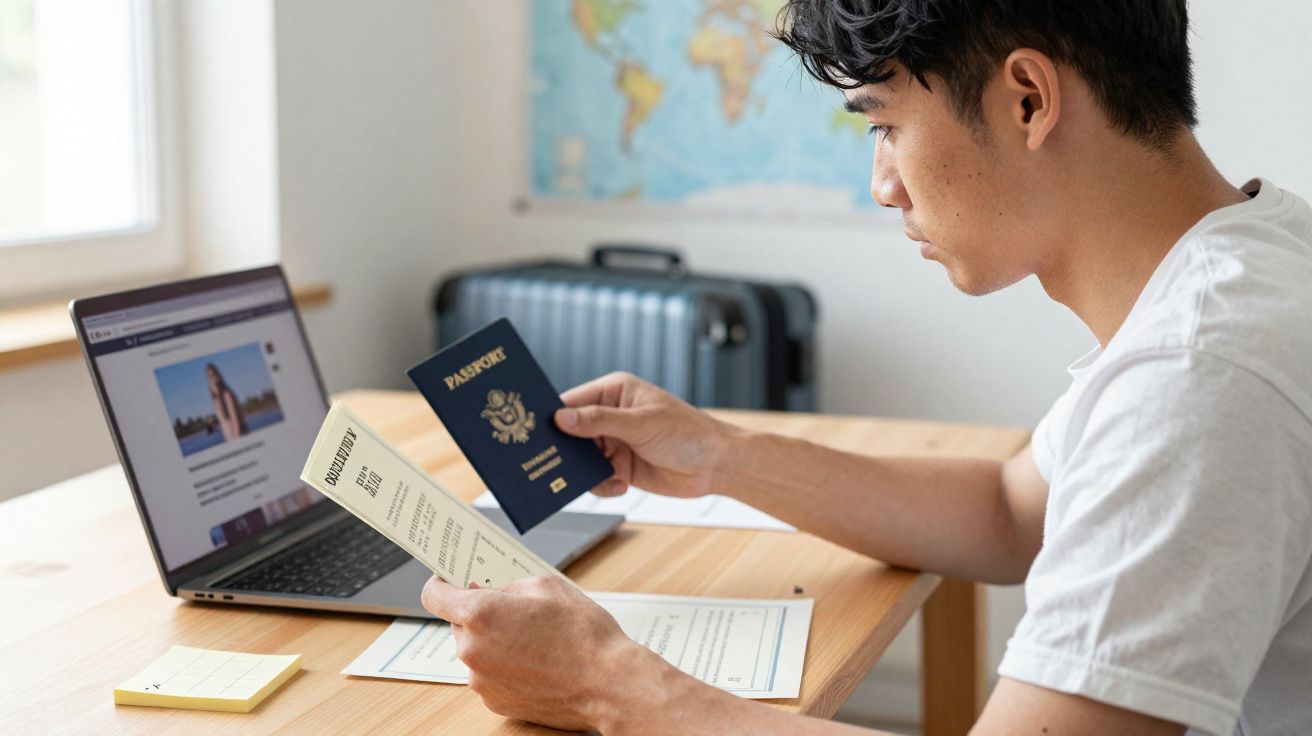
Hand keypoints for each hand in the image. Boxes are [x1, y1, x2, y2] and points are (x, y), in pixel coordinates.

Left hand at [420, 575, 663, 731]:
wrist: (607, 683)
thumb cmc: (582, 633)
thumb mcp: (546, 586)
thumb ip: (507, 585)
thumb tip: (489, 590)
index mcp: (480, 614)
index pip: (434, 595)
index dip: (440, 583)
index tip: (448, 580)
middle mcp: (472, 650)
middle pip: (458, 623)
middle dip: (480, 613)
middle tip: (516, 610)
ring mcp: (481, 681)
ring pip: (475, 649)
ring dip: (493, 641)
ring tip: (534, 640)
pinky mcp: (494, 702)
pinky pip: (489, 674)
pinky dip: (504, 665)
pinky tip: (535, 661)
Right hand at [555, 372, 735, 498]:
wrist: (716, 466)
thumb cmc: (689, 433)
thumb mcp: (641, 424)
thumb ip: (599, 421)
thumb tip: (562, 418)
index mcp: (614, 393)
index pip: (572, 401)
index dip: (553, 416)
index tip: (534, 431)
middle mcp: (611, 416)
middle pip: (571, 433)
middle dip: (566, 450)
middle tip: (555, 463)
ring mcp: (615, 443)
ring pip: (581, 459)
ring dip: (585, 472)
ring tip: (599, 477)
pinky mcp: (621, 467)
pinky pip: (596, 478)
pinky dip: (602, 485)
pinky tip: (621, 485)